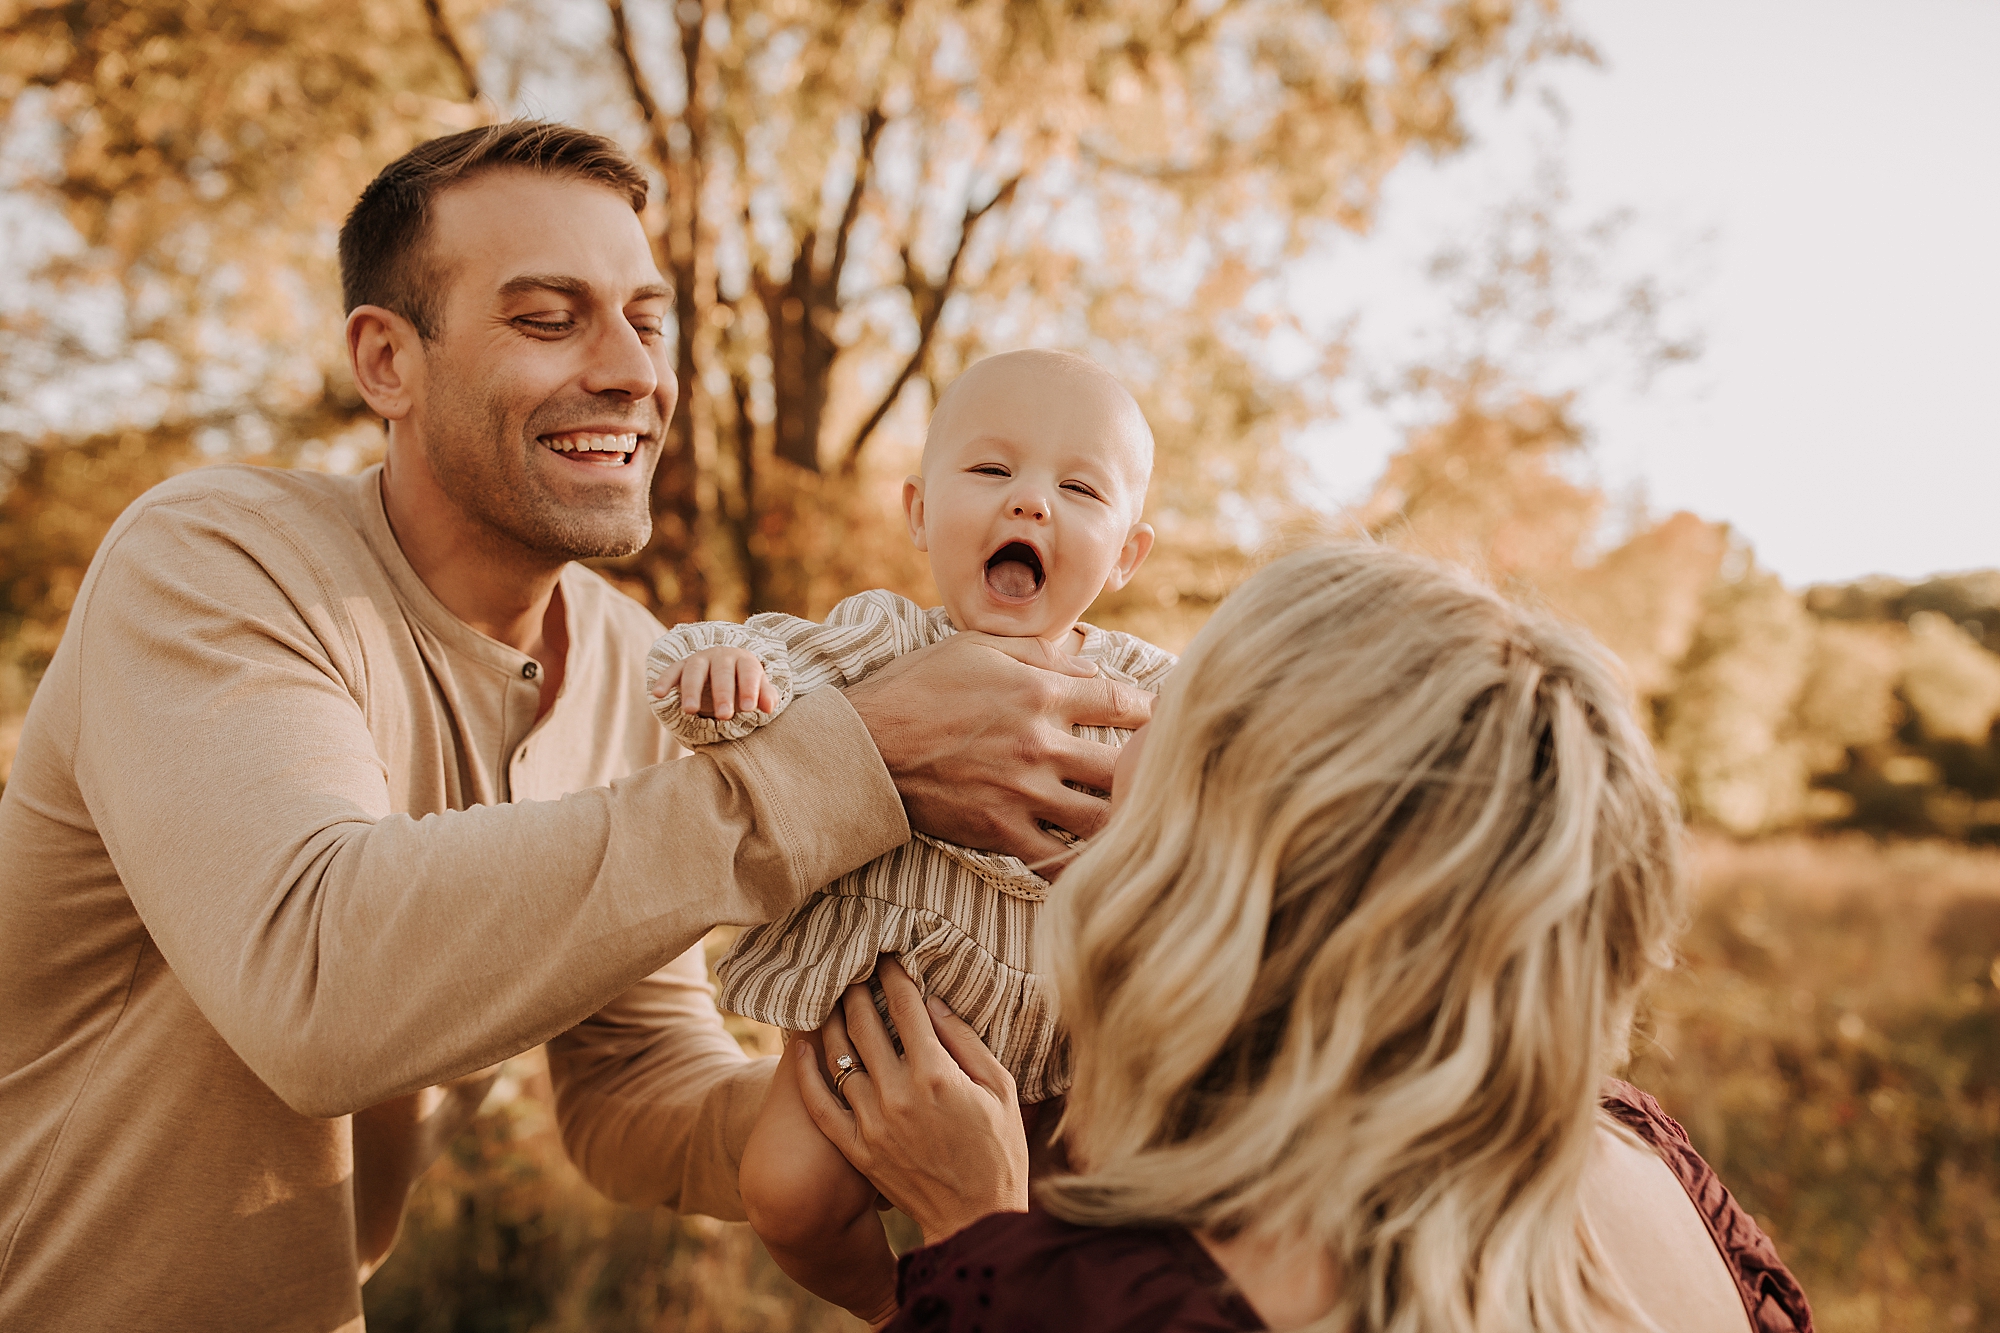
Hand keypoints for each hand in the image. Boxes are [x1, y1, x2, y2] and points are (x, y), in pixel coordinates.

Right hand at [651, 645, 777, 719]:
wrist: (722, 669)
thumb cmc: (742, 684)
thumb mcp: (757, 689)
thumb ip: (765, 696)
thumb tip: (770, 707)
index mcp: (743, 660)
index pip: (748, 672)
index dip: (750, 689)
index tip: (750, 709)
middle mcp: (721, 656)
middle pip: (722, 672)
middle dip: (723, 694)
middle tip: (724, 715)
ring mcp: (699, 659)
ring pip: (694, 671)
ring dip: (691, 690)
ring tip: (690, 711)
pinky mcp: (681, 666)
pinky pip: (671, 671)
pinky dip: (664, 681)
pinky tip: (657, 694)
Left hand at [798, 958, 1028, 1247]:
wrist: (976, 1220)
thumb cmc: (999, 1151)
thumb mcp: (1002, 1090)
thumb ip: (967, 1042)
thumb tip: (934, 1004)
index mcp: (937, 1075)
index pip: (907, 1008)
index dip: (895, 976)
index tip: (888, 958)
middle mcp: (899, 1094)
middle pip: (865, 1025)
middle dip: (857, 990)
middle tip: (853, 970)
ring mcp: (873, 1123)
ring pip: (838, 1057)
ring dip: (831, 1021)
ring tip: (830, 998)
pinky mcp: (857, 1148)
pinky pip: (820, 1104)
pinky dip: (805, 1072)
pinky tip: (800, 1046)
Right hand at [842, 632, 1153, 865]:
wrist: (862, 747)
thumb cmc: (915, 687)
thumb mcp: (975, 647)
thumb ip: (1038, 654)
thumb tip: (1088, 664)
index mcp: (1041, 692)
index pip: (1121, 700)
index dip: (1154, 710)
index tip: (1170, 717)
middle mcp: (1041, 742)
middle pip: (1125, 763)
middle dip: (1154, 768)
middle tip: (1172, 775)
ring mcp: (1024, 792)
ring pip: (1102, 816)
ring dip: (1127, 819)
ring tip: (1146, 822)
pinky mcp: (1001, 831)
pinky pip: (1057, 859)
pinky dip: (1083, 864)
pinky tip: (1102, 865)